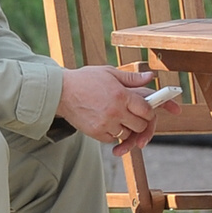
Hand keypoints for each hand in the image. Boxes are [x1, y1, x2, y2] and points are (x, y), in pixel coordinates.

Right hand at [57, 68, 180, 154]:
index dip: (148, 112)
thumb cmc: (85, 80)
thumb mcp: (110, 73)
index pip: (147, 110)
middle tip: (132, 115)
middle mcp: (116, 111)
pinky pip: (112, 139)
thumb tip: (150, 77)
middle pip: (140, 125)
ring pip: (127, 134)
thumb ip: (132, 78)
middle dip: (139, 122)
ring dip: (125, 128)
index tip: (144, 110)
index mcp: (122, 95)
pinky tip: (106, 122)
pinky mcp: (96, 133)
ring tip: (117, 117)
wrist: (61, 92)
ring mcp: (106, 124)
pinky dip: (112, 134)